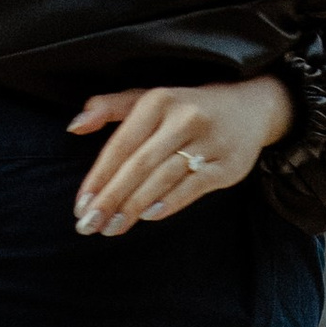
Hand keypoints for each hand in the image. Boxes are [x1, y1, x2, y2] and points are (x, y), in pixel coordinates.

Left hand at [68, 73, 295, 233]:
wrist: (250, 108)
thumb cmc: (187, 108)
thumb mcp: (150, 99)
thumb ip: (111, 108)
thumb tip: (74, 125)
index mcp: (158, 101)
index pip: (121, 144)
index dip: (98, 177)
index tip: (80, 204)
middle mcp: (184, 117)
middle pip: (139, 164)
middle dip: (110, 198)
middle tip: (88, 225)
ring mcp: (209, 141)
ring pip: (163, 177)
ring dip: (134, 206)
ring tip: (112, 227)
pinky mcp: (229, 164)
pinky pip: (194, 187)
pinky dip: (170, 202)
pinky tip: (148, 216)